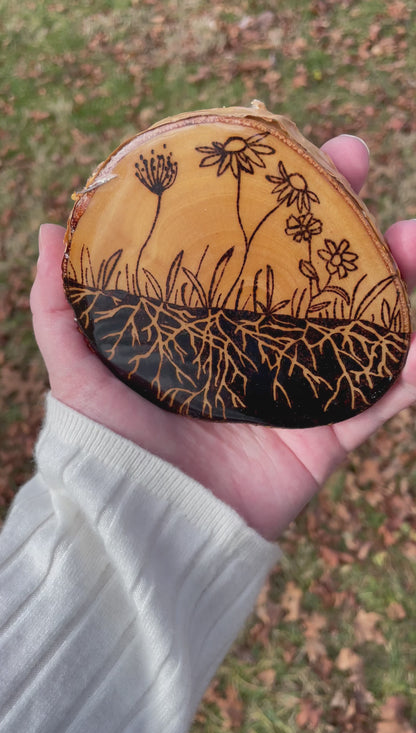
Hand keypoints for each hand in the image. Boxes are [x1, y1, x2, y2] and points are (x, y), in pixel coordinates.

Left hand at [30, 136, 415, 539]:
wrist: (144, 524)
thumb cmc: (108, 445)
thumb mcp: (77, 368)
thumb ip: (60, 305)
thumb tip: (52, 227)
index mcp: (219, 324)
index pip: (261, 247)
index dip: (283, 195)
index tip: (301, 147)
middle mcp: (266, 346)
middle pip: (322, 272)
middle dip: (348, 215)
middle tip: (359, 163)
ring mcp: (302, 388)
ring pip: (366, 325)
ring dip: (400, 280)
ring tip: (412, 240)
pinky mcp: (327, 437)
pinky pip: (383, 400)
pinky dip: (410, 372)